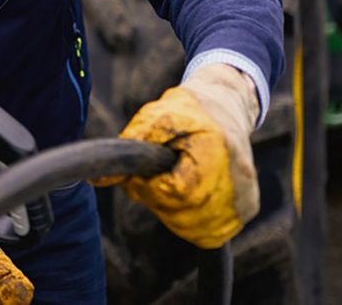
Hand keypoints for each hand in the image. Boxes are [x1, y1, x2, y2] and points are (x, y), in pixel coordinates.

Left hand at [92, 63, 258, 248]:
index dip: (150, 187)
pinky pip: (209, 233)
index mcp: (217, 151)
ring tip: (170, 181)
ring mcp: (245, 199)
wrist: (226, 108)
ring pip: (195, 230)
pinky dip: (189, 220)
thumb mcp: (153, 117)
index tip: (143, 172)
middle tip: (154, 176)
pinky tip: (184, 196)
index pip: (176, 193)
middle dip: (158, 199)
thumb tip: (95, 179)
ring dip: (172, 211)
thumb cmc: (186, 111)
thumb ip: (127, 148)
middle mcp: (239, 181)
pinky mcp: (247, 210)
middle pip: (184, 215)